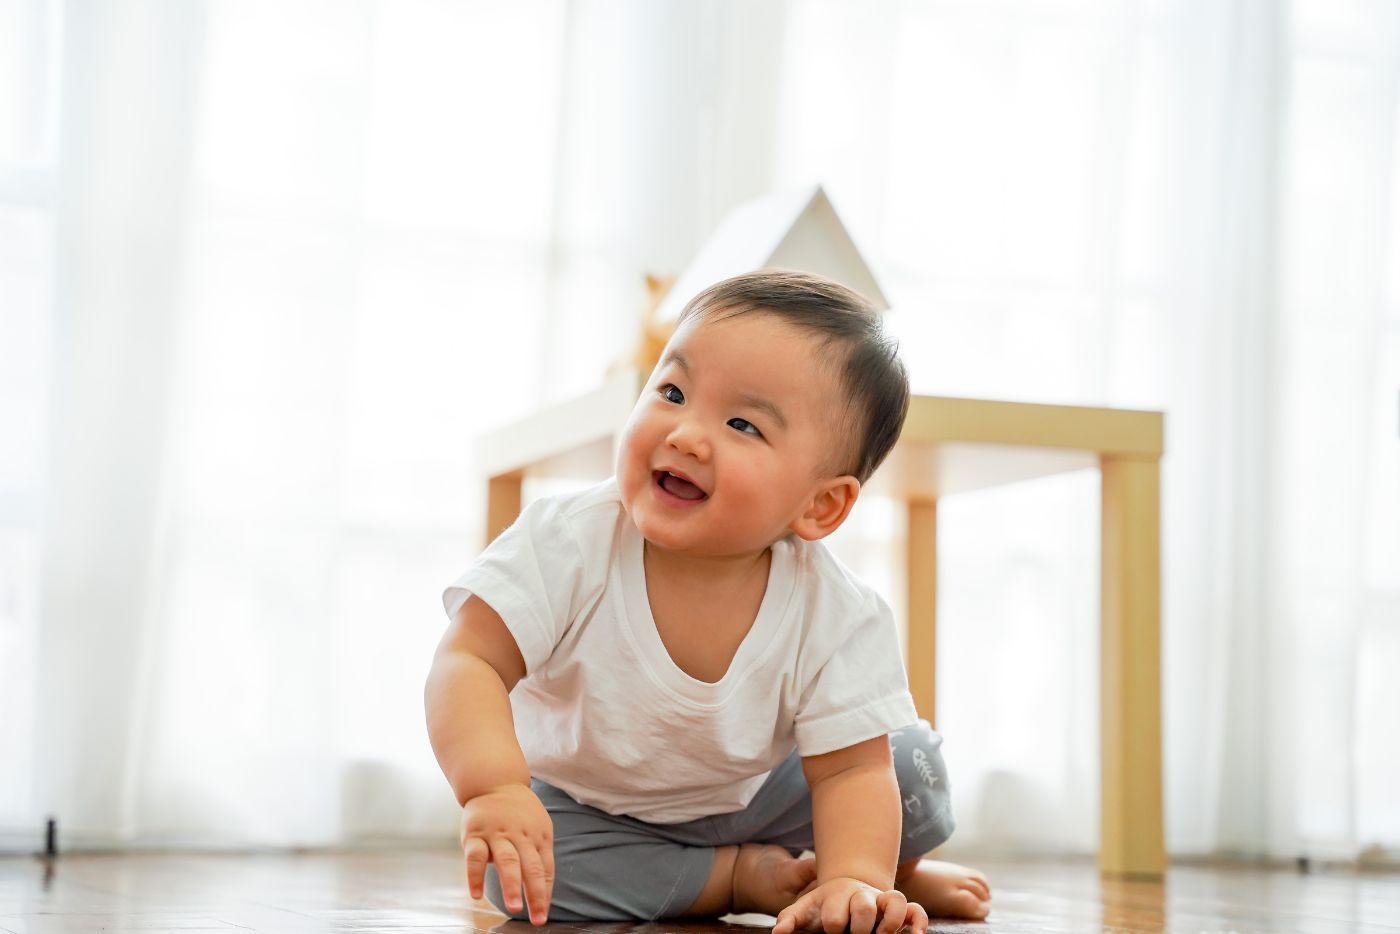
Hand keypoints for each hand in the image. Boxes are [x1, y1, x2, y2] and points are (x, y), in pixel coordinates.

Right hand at [460, 783, 554, 925]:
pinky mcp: (475, 834)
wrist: (495, 781)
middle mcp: (521, 835)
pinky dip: (475, 876)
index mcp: (539, 836)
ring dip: (511, 885)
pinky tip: (476, 895)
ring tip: (514, 908)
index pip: (546, 868)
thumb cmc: (519, 813)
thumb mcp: (538, 827)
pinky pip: (475, 857)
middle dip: (535, 893)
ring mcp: (497, 833)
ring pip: (507, 860)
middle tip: (537, 917)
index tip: (543, 915)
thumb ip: (539, 855)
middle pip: (531, 866)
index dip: (545, 893)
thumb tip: (543, 891)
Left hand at [773, 877, 928, 933]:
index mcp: (837, 895)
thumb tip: (778, 933)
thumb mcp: (804, 909)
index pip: (835, 915)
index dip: (833, 926)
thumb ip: (791, 918)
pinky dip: (918, 922)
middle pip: (864, 907)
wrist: (846, 889)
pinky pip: (915, 910)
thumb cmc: (823, 905)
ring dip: (890, 922)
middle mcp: (862, 896)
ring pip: (894, 901)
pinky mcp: (898, 909)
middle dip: (859, 927)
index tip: (831, 931)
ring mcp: (882, 901)